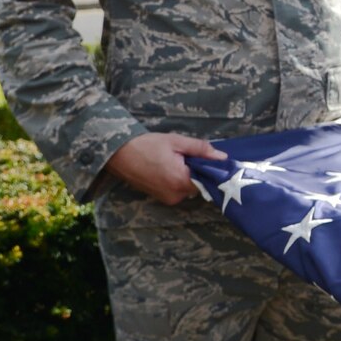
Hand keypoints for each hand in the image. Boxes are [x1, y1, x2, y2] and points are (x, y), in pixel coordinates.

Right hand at [107, 132, 227, 204]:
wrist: (118, 154)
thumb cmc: (147, 145)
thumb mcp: (176, 142)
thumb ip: (201, 149)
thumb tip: (222, 157)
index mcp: (181, 181)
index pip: (208, 181)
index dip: (212, 170)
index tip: (214, 160)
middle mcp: (175, 195)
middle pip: (199, 185)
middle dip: (197, 171)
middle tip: (188, 155)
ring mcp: (167, 199)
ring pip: (188, 188)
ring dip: (187, 175)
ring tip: (175, 159)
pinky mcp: (160, 198)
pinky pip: (177, 190)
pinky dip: (177, 180)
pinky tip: (168, 167)